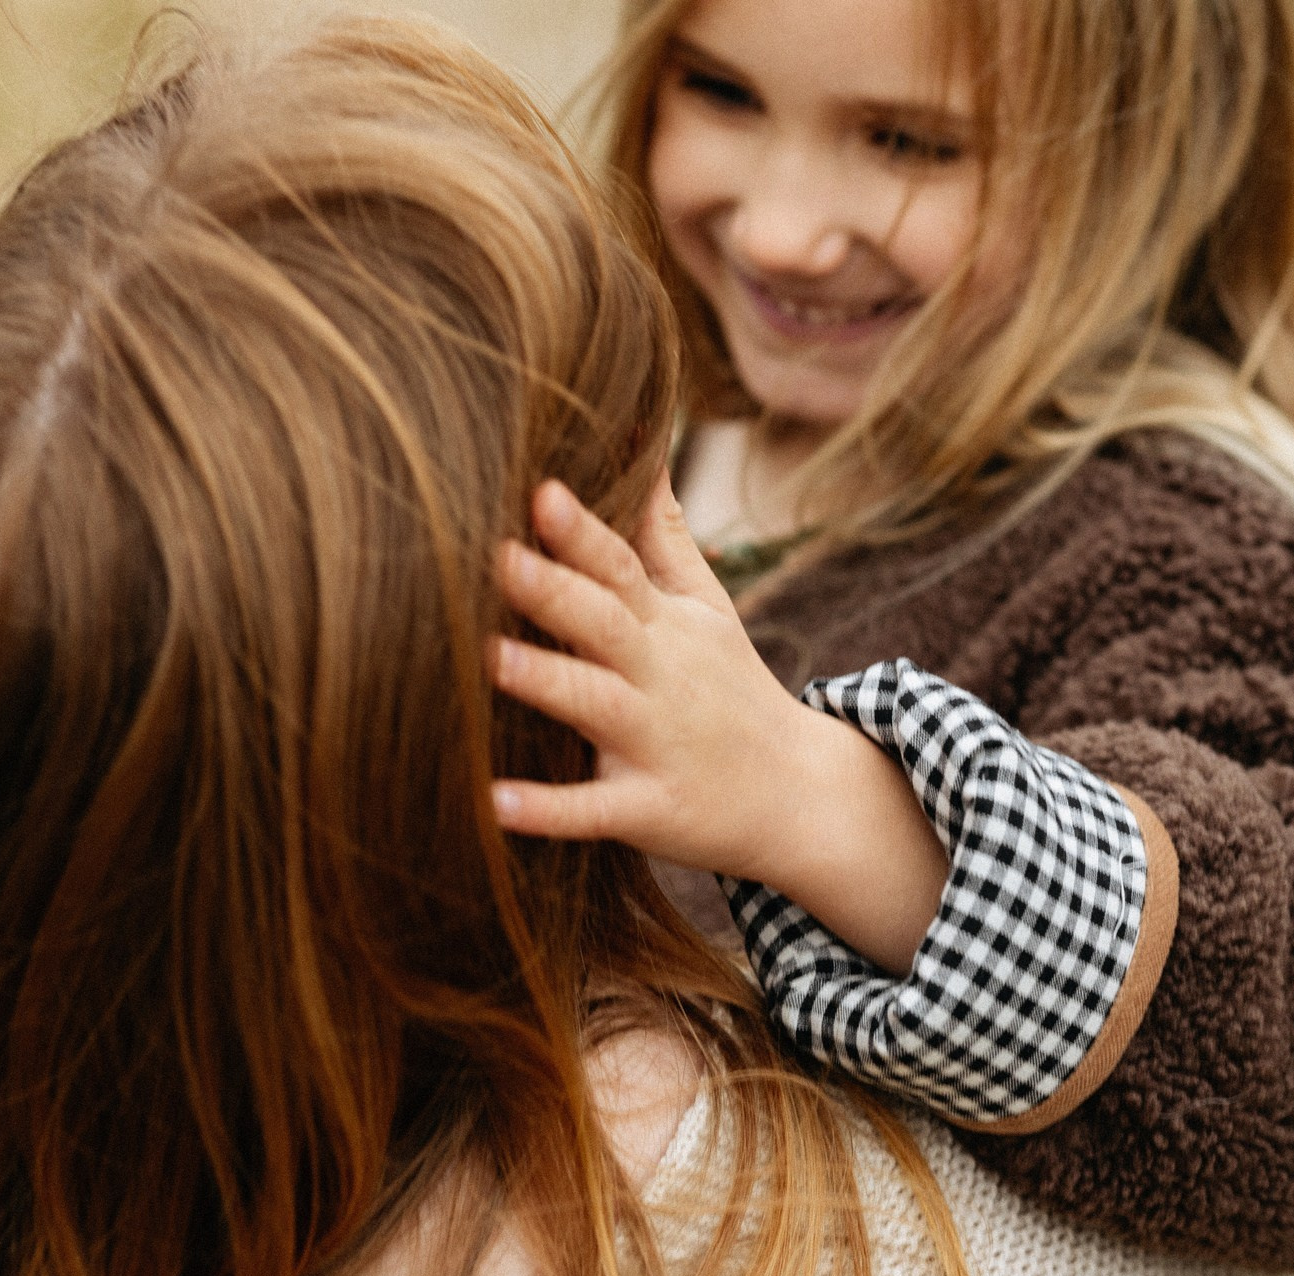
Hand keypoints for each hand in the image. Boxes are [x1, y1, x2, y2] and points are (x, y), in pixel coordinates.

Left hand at [490, 474, 948, 971]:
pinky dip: (549, 809)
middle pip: (604, 624)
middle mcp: (660, 677)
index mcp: (667, 626)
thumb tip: (643, 446)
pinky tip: (497, 804)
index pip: (621, 567)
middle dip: (554, 590)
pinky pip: (594, 810)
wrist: (802, 796)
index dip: (582, 532)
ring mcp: (656, 744)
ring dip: (546, 682)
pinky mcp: (650, 810)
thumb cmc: (733, 692)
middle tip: (497, 557)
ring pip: (597, 707)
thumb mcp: (709, 609)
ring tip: (490, 659)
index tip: (541, 491)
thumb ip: (666, 535)